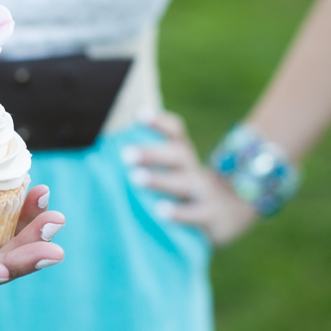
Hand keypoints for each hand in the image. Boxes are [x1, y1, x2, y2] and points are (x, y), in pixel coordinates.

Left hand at [124, 110, 256, 245]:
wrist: (229, 216)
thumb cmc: (183, 191)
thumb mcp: (172, 172)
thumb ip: (147, 162)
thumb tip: (102, 153)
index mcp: (181, 156)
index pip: (175, 132)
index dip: (160, 122)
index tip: (140, 114)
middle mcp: (193, 169)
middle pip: (177, 155)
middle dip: (152, 153)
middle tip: (125, 154)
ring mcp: (204, 192)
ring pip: (184, 183)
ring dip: (159, 180)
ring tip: (135, 177)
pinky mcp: (210, 216)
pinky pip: (196, 213)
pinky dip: (179, 212)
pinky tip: (160, 212)